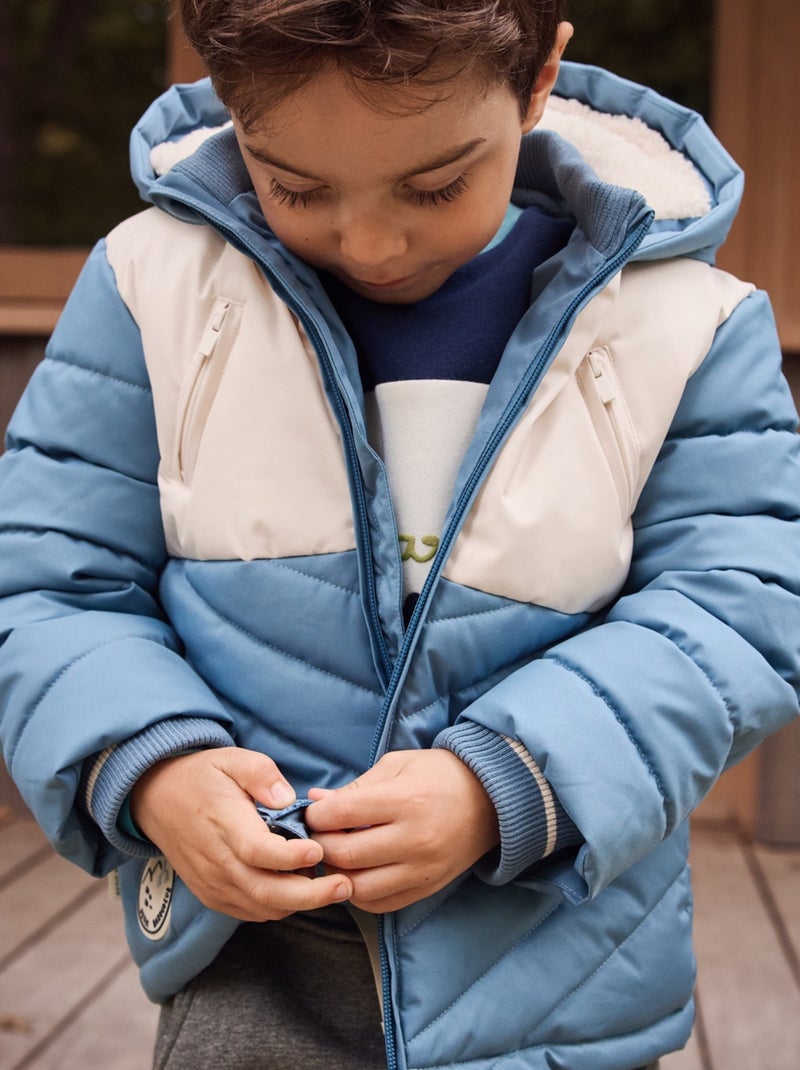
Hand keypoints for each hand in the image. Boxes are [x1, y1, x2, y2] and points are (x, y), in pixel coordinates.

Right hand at [130, 748, 352, 920]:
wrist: (157, 799)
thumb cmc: (203, 777)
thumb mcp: (232, 758)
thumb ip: (261, 773)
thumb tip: (287, 798)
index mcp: (222, 823)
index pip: (257, 851)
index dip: (290, 857)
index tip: (319, 850)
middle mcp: (216, 861)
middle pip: (265, 892)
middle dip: (310, 895)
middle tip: (345, 885)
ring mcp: (213, 883)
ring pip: (262, 907)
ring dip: (299, 902)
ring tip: (331, 885)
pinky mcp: (213, 895)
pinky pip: (252, 911)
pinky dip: (280, 906)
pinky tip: (301, 887)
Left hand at [305, 749, 498, 912]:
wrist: (492, 799)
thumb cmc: (440, 774)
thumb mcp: (398, 765)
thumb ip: (356, 787)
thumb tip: (316, 802)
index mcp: (405, 801)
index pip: (343, 814)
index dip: (316, 816)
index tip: (311, 813)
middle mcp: (414, 839)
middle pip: (345, 854)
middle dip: (319, 846)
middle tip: (316, 837)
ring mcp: (422, 869)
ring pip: (359, 887)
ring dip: (337, 874)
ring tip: (335, 857)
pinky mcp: (428, 888)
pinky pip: (381, 904)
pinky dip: (360, 894)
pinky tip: (356, 874)